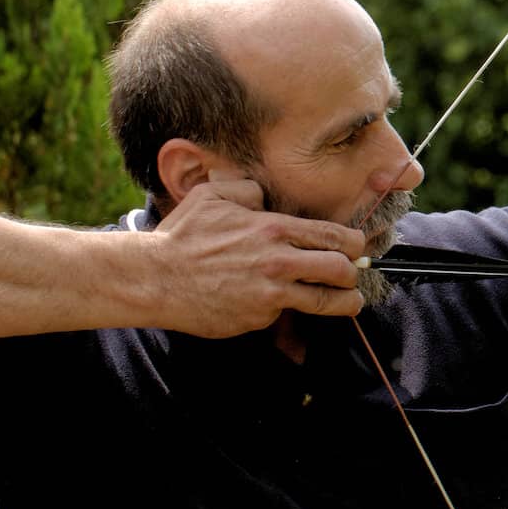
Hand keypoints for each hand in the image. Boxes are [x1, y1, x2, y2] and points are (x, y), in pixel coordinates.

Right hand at [146, 180, 367, 335]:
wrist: (152, 277)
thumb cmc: (182, 236)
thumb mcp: (213, 196)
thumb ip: (248, 190)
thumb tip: (266, 197)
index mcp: (274, 229)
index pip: (337, 237)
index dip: (354, 245)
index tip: (354, 250)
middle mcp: (279, 261)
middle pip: (343, 270)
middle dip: (352, 274)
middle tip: (349, 276)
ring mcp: (271, 293)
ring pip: (329, 302)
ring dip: (345, 303)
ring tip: (349, 302)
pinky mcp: (258, 318)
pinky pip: (287, 316)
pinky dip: (289, 312)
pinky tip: (281, 305)